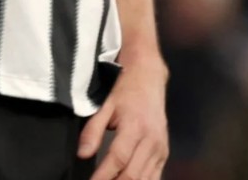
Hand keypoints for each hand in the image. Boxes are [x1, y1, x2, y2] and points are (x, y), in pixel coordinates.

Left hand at [78, 56, 168, 179]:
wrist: (149, 77)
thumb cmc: (125, 89)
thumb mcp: (105, 104)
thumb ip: (93, 130)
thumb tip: (83, 154)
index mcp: (135, 126)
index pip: (117, 159)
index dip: (103, 176)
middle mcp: (151, 140)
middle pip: (132, 174)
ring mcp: (160, 148)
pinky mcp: (164, 153)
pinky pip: (155, 177)